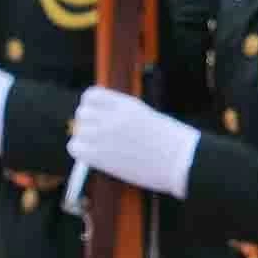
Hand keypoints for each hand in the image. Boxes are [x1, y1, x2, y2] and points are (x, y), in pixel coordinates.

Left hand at [67, 86, 198, 196]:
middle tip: (99, 137)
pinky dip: (80, 151)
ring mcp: (106, 135)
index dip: (90, 106)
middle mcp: (113, 117)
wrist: (181, 161)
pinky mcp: (102, 155)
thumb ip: (122, 115)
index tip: (96, 117)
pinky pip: (75, 148)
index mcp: (126, 105)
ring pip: (77, 131)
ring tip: (98, 148)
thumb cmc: (169, 143)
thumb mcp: (146, 117)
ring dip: (84, 139)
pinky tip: (92, 157)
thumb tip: (100, 119)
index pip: (91, 95)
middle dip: (87, 124)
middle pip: (82, 113)